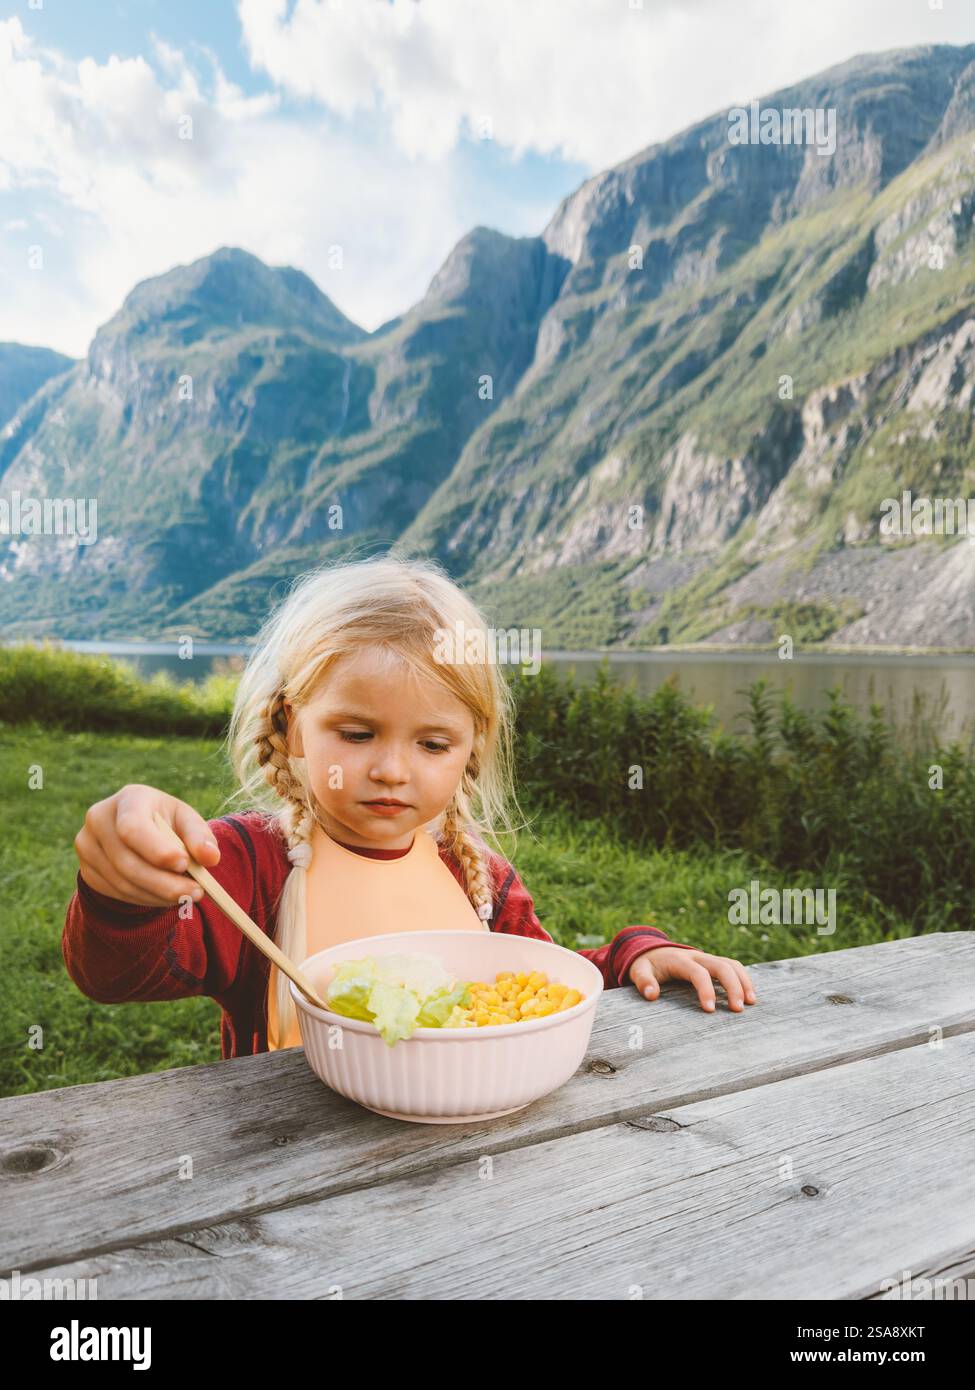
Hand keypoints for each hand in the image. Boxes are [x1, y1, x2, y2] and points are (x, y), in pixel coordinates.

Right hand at [74, 783, 220, 907]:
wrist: (138, 832)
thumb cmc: (167, 823)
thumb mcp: (186, 821)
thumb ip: (200, 836)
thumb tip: (210, 858)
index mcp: (128, 799)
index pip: (132, 827)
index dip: (156, 850)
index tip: (183, 864)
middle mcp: (99, 819)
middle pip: (127, 861)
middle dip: (164, 882)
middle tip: (196, 892)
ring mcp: (87, 846)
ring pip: (122, 882)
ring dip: (158, 895)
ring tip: (186, 895)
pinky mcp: (87, 870)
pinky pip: (116, 893)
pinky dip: (145, 899)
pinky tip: (165, 896)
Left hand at [628, 946, 755, 1012]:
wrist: (652, 951)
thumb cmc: (647, 965)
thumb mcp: (639, 971)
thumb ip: (643, 981)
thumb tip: (652, 995)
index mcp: (680, 959)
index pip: (698, 973)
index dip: (706, 990)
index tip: (710, 1010)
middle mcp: (697, 956)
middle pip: (722, 966)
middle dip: (733, 986)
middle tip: (738, 1009)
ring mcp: (708, 958)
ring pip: (732, 964)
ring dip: (743, 982)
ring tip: (751, 1003)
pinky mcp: (714, 963)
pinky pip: (733, 967)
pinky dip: (744, 979)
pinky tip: (749, 996)